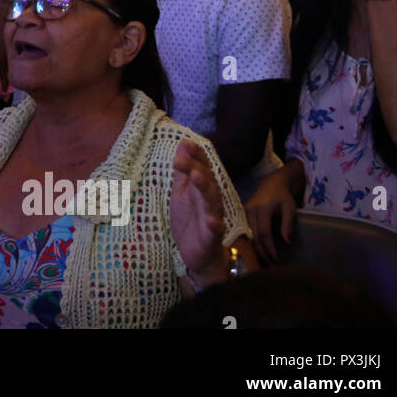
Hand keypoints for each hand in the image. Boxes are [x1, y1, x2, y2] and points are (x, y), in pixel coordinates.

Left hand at [169, 140, 227, 287]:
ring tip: (196, 176)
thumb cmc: (190, 219)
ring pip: (212, 200)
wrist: (197, 254)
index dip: (196, 155)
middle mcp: (210, 200)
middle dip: (197, 168)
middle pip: (207, 181)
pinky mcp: (212, 236)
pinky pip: (216, 229)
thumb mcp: (181, 192)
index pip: (202, 167)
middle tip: (181, 159)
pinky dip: (215, 224)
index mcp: (202, 188)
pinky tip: (213, 220)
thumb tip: (184, 143)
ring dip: (205, 187)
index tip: (186, 143)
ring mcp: (213, 217)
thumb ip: (182, 171)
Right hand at [244, 165, 298, 262]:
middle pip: (253, 237)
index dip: (268, 248)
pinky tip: (256, 252)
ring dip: (255, 250)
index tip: (275, 259)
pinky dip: (251, 243)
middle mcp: (249, 211)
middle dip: (261, 253)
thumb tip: (288, 242)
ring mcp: (243, 213)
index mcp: (262, 209)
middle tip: (270, 265)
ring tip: (263, 262)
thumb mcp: (290, 208)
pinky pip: (244, 232)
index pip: (263, 233)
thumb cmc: (283, 196)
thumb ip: (288, 224)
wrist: (272, 184)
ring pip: (247, 236)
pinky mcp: (241, 215)